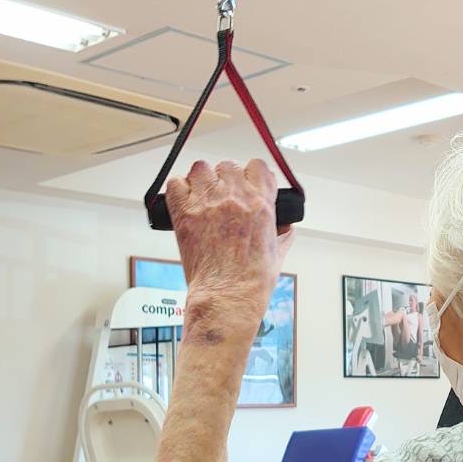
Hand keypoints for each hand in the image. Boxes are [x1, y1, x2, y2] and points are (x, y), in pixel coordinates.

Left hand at [165, 159, 294, 308]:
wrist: (227, 296)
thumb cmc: (250, 281)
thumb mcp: (276, 254)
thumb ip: (282, 235)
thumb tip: (286, 228)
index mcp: (260, 204)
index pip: (257, 166)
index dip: (252, 174)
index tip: (248, 184)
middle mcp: (234, 198)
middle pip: (228, 166)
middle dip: (226, 178)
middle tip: (223, 197)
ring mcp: (208, 203)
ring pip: (201, 168)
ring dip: (203, 179)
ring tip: (204, 197)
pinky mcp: (184, 213)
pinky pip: (176, 183)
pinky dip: (179, 189)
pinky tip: (185, 202)